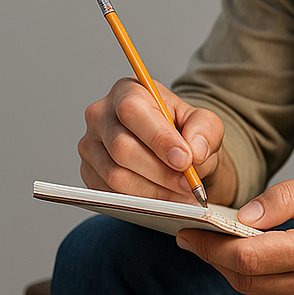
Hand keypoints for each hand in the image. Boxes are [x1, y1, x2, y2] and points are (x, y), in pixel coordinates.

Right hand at [80, 77, 235, 204]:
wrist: (174, 151)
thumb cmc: (185, 131)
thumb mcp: (204, 123)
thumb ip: (205, 130)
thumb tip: (194, 151)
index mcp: (127, 91)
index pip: (133, 112)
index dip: (159, 139)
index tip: (185, 160)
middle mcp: (100, 115)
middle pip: (122, 148)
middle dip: (161, 171)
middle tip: (189, 184)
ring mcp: (90, 146)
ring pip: (115, 175)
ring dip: (153, 192)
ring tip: (182, 197)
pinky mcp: (89, 173)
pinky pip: (109, 195)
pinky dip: (140, 203)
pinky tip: (164, 203)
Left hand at [176, 168, 293, 294]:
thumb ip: (283, 198)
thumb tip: (243, 214)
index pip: (247, 257)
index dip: (211, 247)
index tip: (189, 234)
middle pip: (245, 280)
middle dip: (217, 257)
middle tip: (201, 237)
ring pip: (257, 294)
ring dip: (240, 271)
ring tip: (234, 245)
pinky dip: (265, 284)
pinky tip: (271, 263)